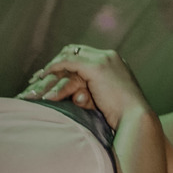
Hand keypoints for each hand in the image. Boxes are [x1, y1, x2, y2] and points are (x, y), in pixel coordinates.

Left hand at [21, 45, 150, 130]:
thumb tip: (77, 97)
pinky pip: (68, 62)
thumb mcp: (108, 103)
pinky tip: (42, 78)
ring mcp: (104, 59)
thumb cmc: (125, 120)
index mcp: (114, 64)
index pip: (84, 56)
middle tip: (37, 77)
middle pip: (74, 52)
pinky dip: (54, 68)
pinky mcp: (97, 67)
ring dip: (50, 69)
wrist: (137, 120)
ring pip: (69, 57)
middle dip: (54, 64)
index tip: (51, 76)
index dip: (66, 64)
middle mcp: (109, 57)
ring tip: (35, 81)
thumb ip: (92, 95)